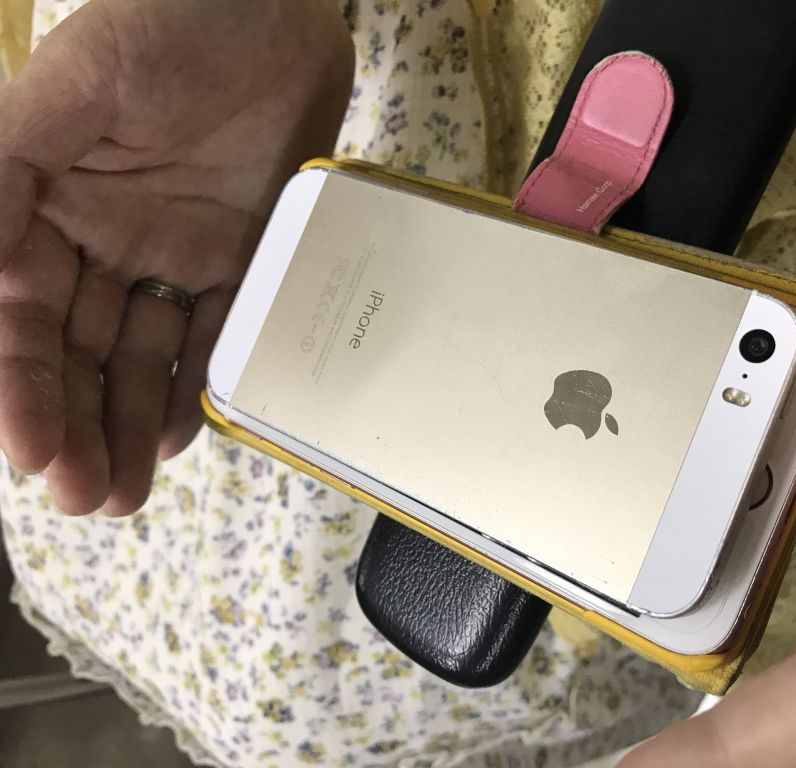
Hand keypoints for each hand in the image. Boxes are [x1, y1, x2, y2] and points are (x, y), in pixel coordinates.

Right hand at [0, 0, 352, 514]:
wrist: (271, 8)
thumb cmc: (164, 26)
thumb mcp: (73, 92)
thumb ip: (9, 176)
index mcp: (45, 205)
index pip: (25, 316)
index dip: (25, 386)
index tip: (31, 453)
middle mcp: (104, 239)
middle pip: (83, 350)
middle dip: (79, 424)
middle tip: (88, 499)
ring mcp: (175, 250)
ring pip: (144, 354)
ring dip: (133, 423)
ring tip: (128, 492)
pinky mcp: (244, 254)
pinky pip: (218, 330)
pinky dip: (199, 381)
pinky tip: (183, 434)